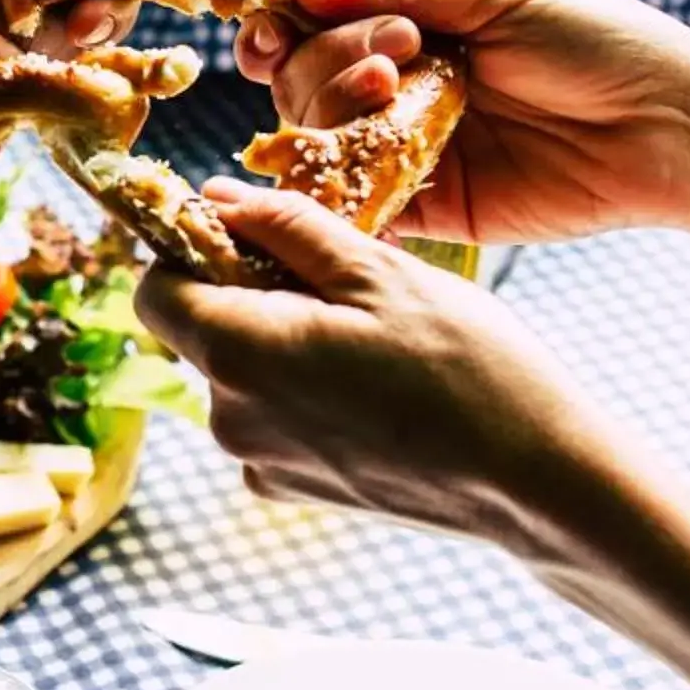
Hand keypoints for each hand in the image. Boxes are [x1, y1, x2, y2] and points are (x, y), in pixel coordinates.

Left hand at [134, 180, 650, 561]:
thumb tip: (214, 198)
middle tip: (341, 281)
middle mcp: (230, 420)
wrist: (535, 483)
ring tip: (372, 337)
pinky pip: (272, 419)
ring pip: (240, 373)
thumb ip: (286, 228)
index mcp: (238, 355)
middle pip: (199, 331)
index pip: (154, 290)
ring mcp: (259, 464)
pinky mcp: (292, 491)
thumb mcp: (380, 272)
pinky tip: (376, 387)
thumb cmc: (468, 367)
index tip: (253, 235)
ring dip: (283, 341)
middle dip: (248, 293)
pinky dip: (304, 392)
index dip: (192, 252)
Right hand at [230, 0, 689, 242]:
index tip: (274, 24)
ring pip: (315, 135)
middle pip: (300, 76)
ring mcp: (402, 143)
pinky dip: (338, 190)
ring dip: (333, 107)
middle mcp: (394, 81)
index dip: (278, 21)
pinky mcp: (424, 206)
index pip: (310, 18)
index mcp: (408, 19)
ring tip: (392, 90)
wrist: (663, 127)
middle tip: (395, 52)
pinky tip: (351, 168)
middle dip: (326, 58)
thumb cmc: (593, 42)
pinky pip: (355, 204)